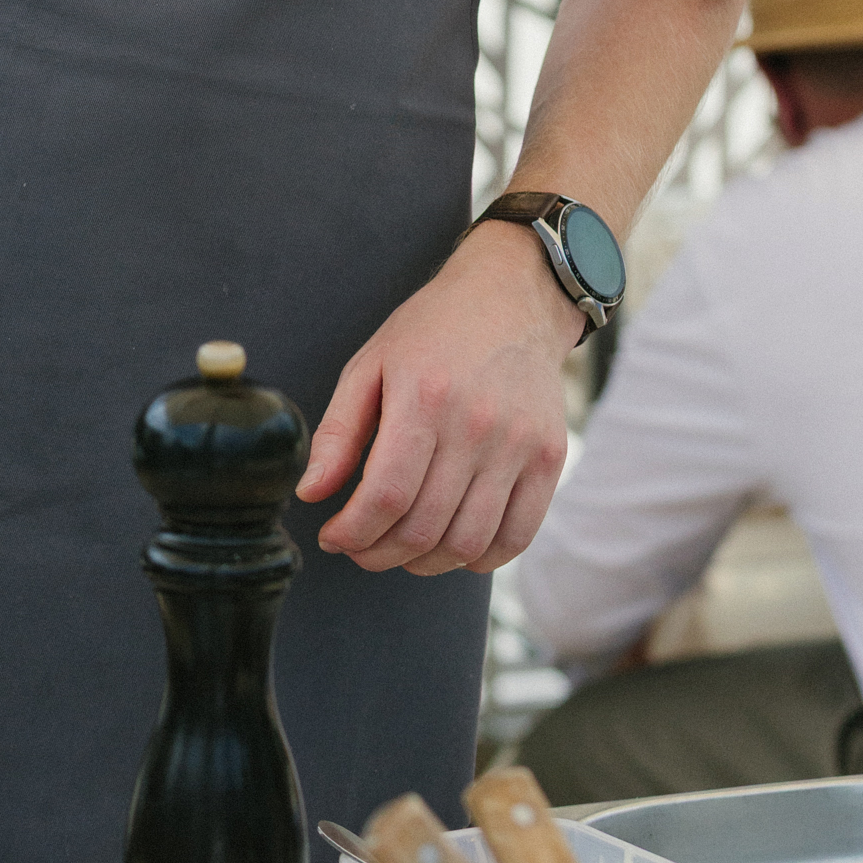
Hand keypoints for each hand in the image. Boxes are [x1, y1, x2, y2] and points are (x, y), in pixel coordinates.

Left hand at [295, 223, 575, 574]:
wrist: (513, 298)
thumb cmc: (433, 330)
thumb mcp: (370, 364)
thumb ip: (338, 432)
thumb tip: (313, 492)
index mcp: (425, 398)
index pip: (385, 496)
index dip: (352, 533)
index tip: (333, 536)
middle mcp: (477, 425)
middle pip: (423, 528)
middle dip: (378, 554)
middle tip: (360, 548)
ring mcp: (519, 445)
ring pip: (467, 542)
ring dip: (424, 563)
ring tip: (400, 550)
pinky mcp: (549, 458)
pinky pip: (517, 536)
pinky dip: (480, 558)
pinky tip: (452, 548)